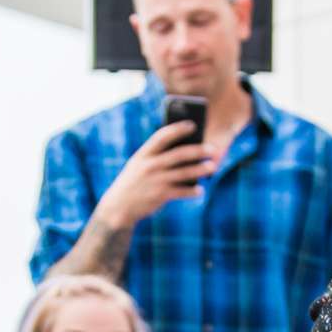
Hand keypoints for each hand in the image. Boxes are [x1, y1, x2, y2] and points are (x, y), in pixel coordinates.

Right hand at [99, 122, 214, 227]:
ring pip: (184, 173)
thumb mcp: (139, 165)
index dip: (178, 129)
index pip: (162, 136)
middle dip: (198, 150)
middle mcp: (150, 165)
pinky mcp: (160, 196)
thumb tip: (186, 152)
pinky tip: (200, 190)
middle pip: (179, 154)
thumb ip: (157, 157)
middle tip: (213, 149)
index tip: (192, 125)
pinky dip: (193, 191)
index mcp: (143, 154)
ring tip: (212, 166)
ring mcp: (156, 180)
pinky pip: (182, 192)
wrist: (118, 206)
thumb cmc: (134, 182)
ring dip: (201, 169)